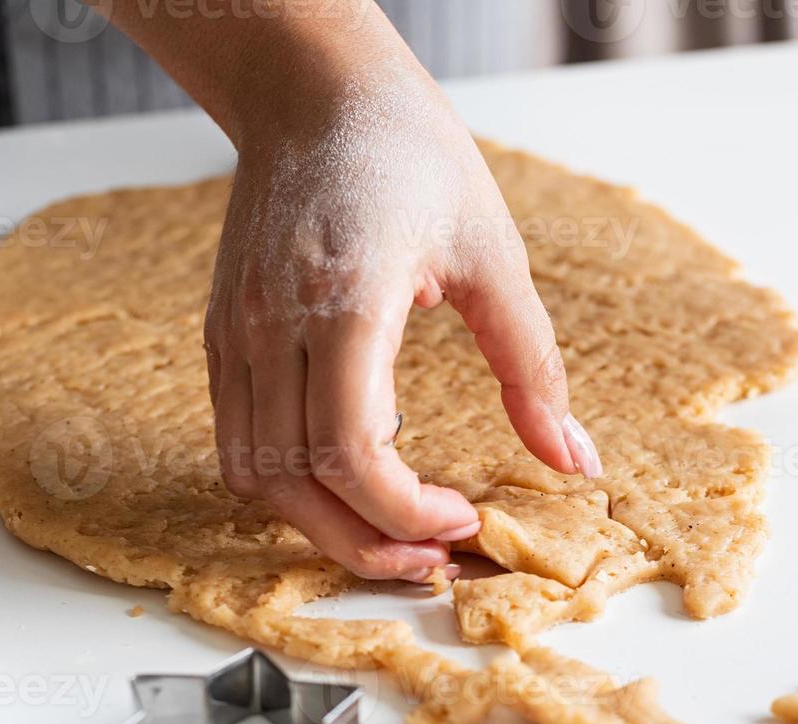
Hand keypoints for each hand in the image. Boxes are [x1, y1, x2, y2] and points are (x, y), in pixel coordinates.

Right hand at [202, 49, 600, 583]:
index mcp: (344, 301)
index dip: (404, 510)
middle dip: (366, 542)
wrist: (313, 93)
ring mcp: (234, 333)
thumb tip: (575, 460)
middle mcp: (271, 325)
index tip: (461, 517)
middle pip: (296, 483)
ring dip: (321, 524)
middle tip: (434, 556)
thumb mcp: (493, 254)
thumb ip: (533, 367)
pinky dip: (288, 483)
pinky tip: (348, 482)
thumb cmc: (406, 153)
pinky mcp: (221, 335)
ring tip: (392, 532)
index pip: (349, 452)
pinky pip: (237, 440)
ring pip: (255, 475)